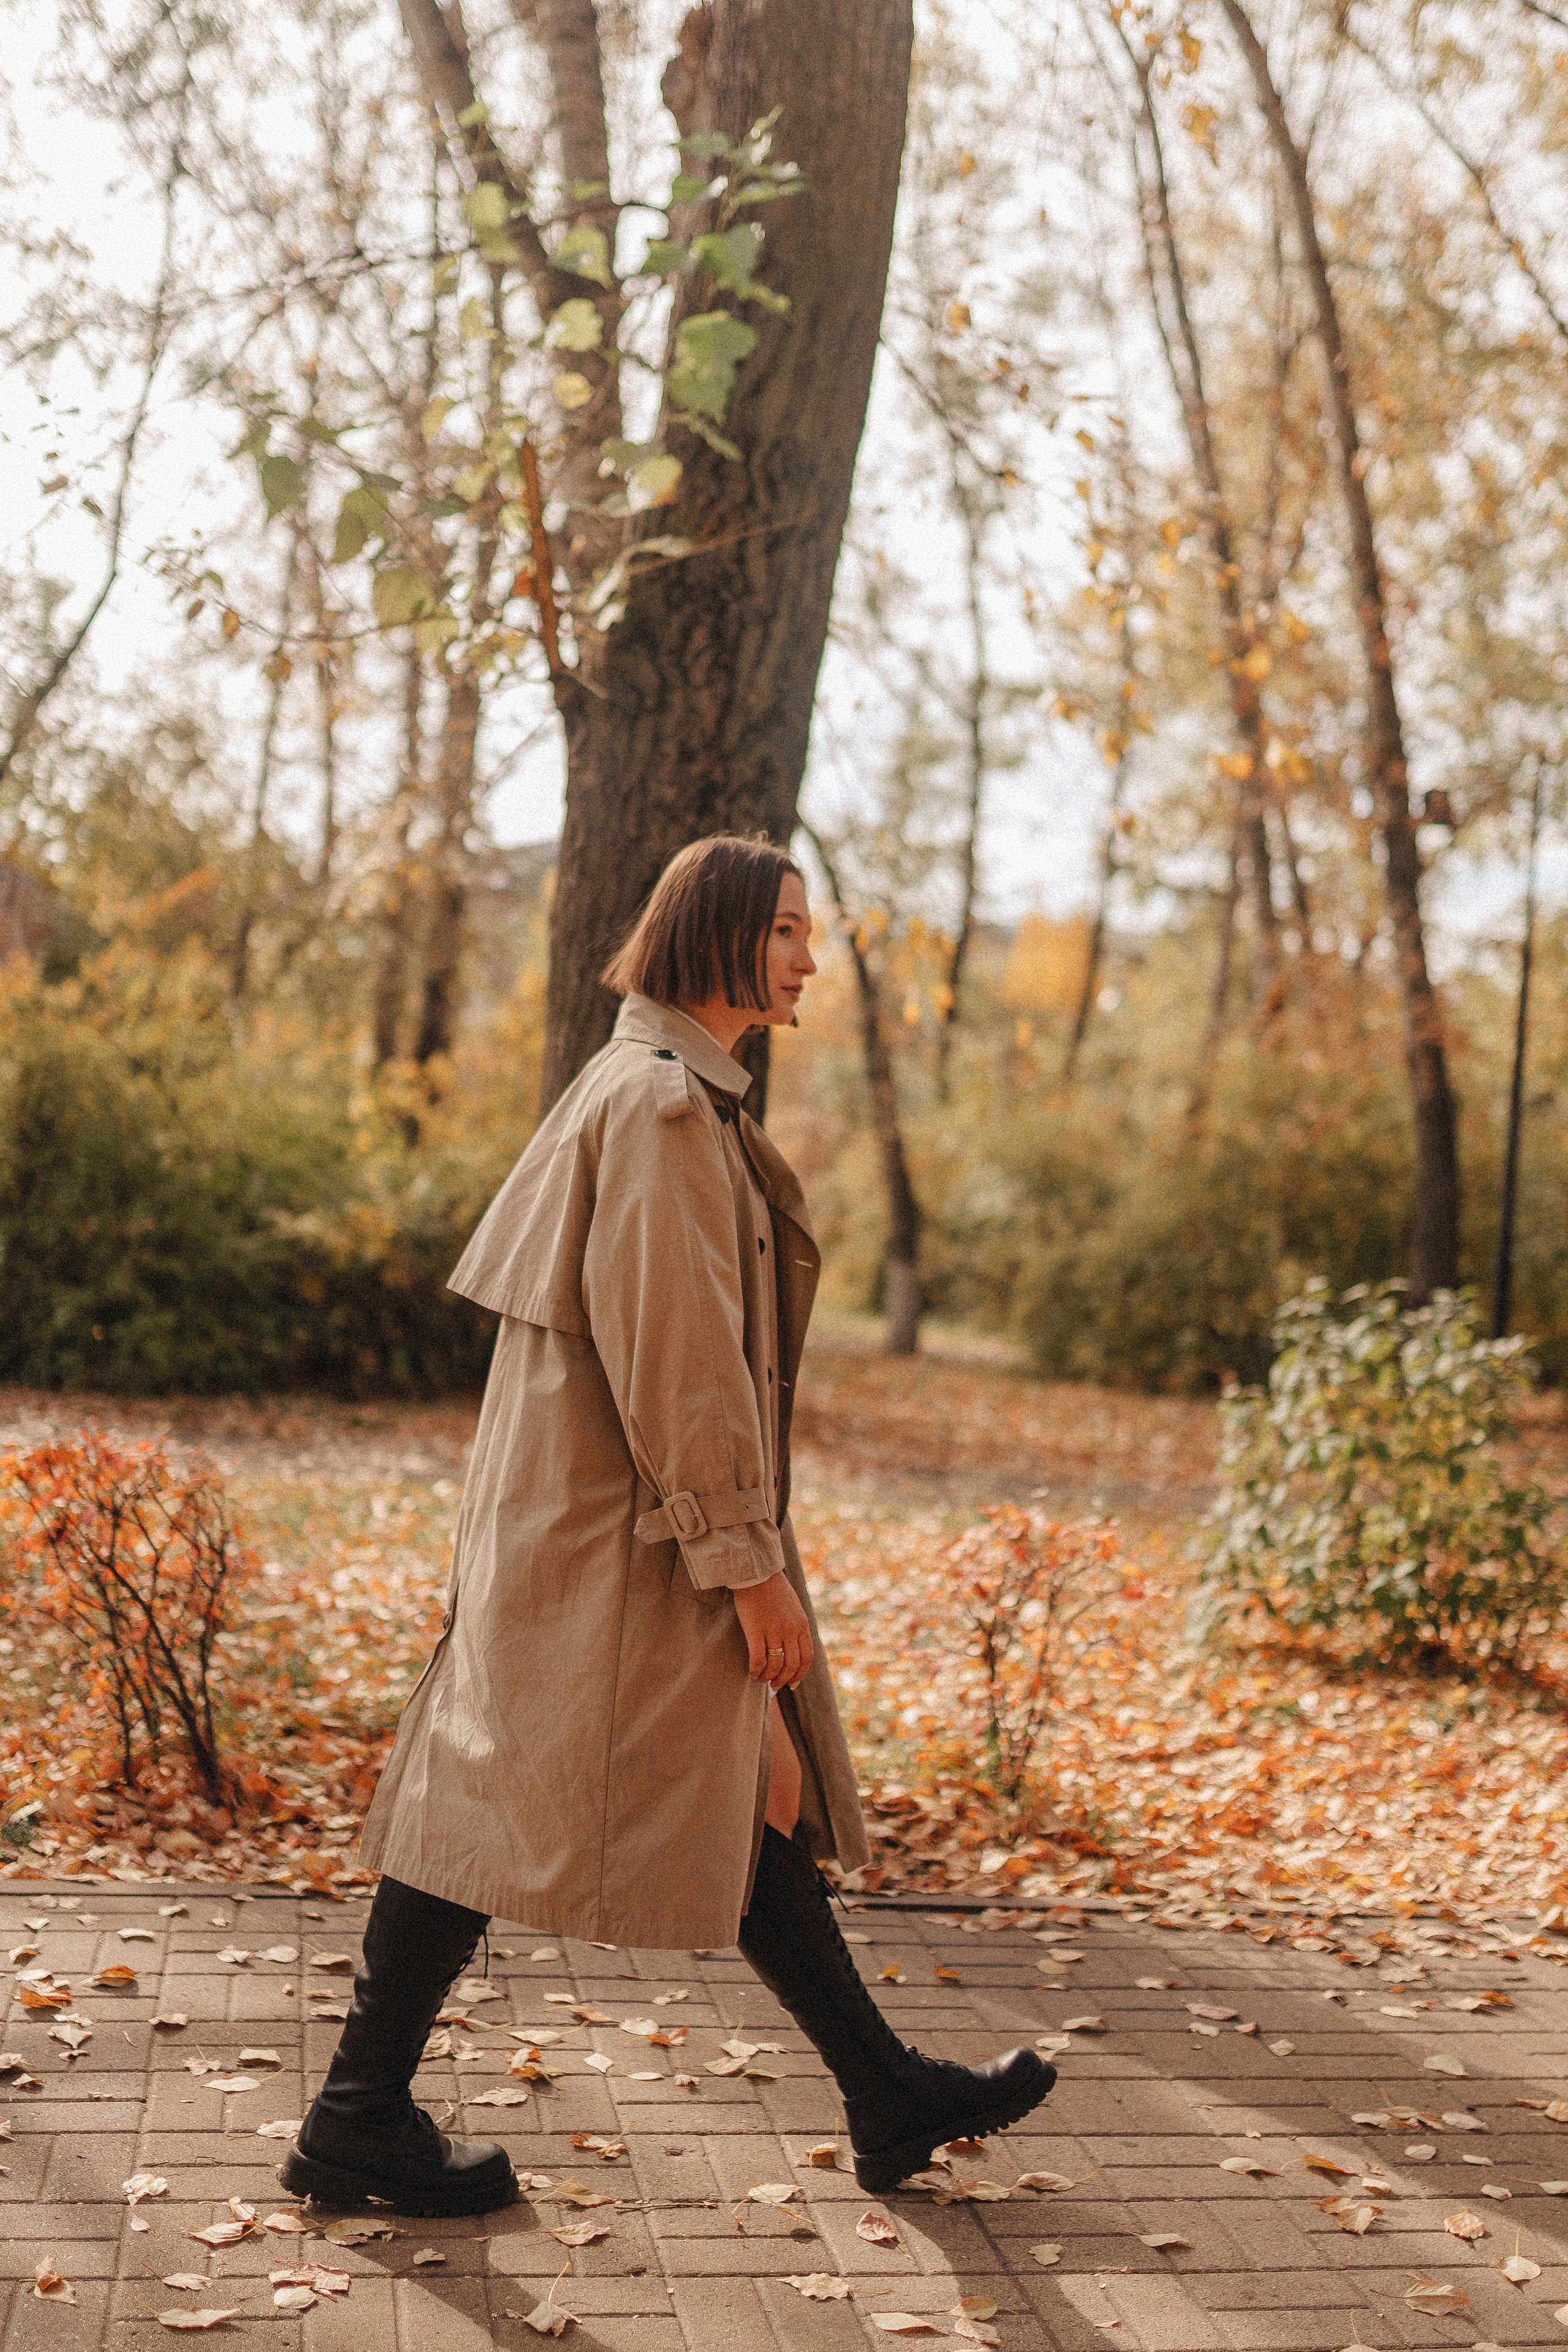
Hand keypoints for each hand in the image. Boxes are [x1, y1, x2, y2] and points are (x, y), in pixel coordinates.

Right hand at [732, 1572, 812, 1691]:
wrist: (756, 1573)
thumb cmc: (773, 1590)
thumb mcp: (793, 1607)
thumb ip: (796, 1626)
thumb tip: (792, 1648)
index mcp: (803, 1624)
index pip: (807, 1657)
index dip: (800, 1674)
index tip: (792, 1684)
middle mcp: (791, 1629)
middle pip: (792, 1665)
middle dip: (784, 1680)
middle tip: (774, 1686)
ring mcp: (774, 1630)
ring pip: (775, 1665)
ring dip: (768, 1677)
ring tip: (761, 1680)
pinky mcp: (756, 1630)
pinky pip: (758, 1659)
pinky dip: (756, 1670)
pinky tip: (752, 1672)